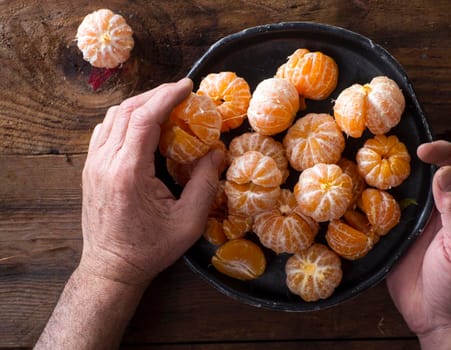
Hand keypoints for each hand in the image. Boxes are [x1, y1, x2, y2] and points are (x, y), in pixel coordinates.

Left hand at [80, 78, 224, 286]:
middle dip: (156, 95)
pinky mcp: (90, 169)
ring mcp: (93, 164)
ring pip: (113, 117)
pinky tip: (142, 124)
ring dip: (140, 104)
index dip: (167, 96)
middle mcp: (105, 162)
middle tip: (180, 91)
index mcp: (128, 172)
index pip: (144, 118)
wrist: (111, 268)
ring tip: (165, 104)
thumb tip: (218, 152)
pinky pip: (105, 130)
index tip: (187, 85)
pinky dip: (125, 118)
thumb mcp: (188, 222)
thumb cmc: (150, 249)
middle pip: (127, 111)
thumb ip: (205, 183)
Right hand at [387, 141, 450, 348]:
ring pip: (406, 190)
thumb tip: (444, 172)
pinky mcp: (398, 235)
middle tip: (390, 151)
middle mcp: (444, 209)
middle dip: (412, 160)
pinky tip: (364, 194)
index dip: (445, 152)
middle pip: (431, 173)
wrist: (439, 320)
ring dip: (392, 179)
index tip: (424, 151)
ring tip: (373, 167)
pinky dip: (376, 202)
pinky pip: (387, 212)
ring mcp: (420, 222)